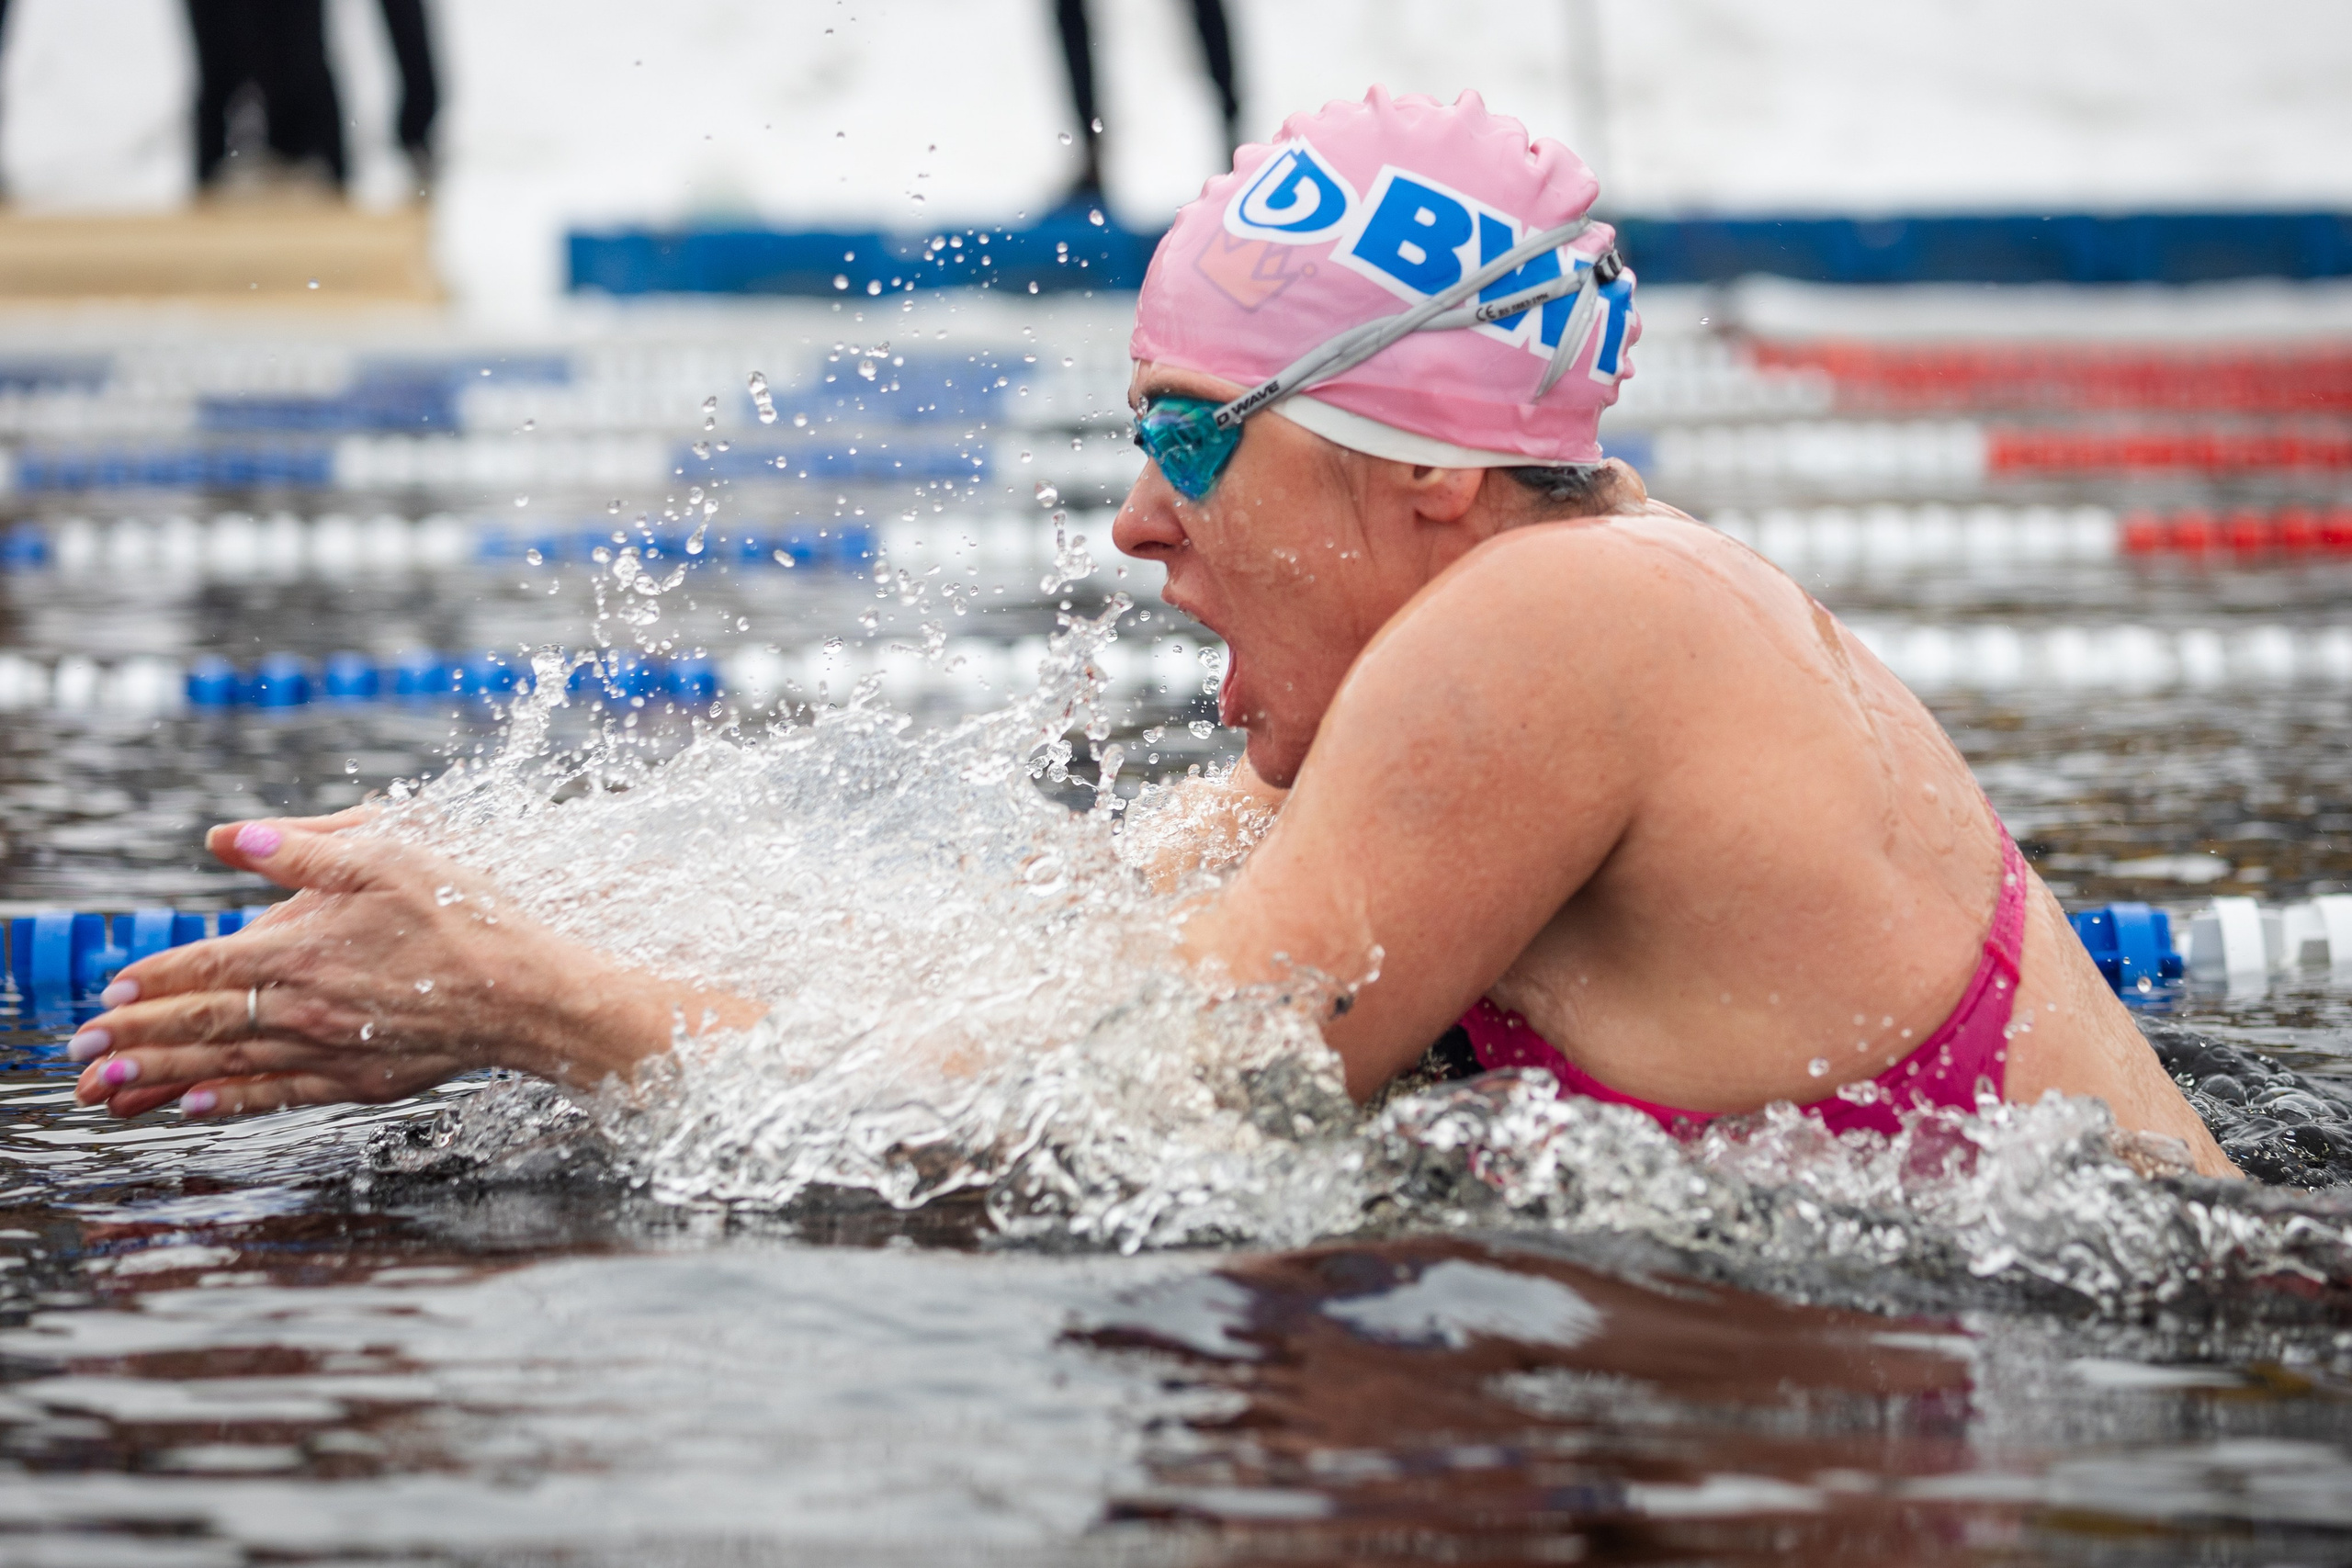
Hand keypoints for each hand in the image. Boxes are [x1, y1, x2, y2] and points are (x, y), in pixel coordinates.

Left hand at [69, 818, 756, 1118]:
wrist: (529, 991)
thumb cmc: (465, 914)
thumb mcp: (387, 855)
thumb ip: (301, 851)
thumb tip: (225, 838)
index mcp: (301, 947)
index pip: (205, 964)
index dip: (151, 978)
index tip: (109, 992)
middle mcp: (303, 1006)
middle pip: (199, 1024)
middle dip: (132, 1039)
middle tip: (80, 1055)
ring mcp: (329, 1049)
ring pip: (226, 1066)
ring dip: (158, 1077)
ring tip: (104, 1093)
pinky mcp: (360, 1078)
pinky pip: (277, 1094)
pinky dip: (228, 1100)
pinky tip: (192, 1106)